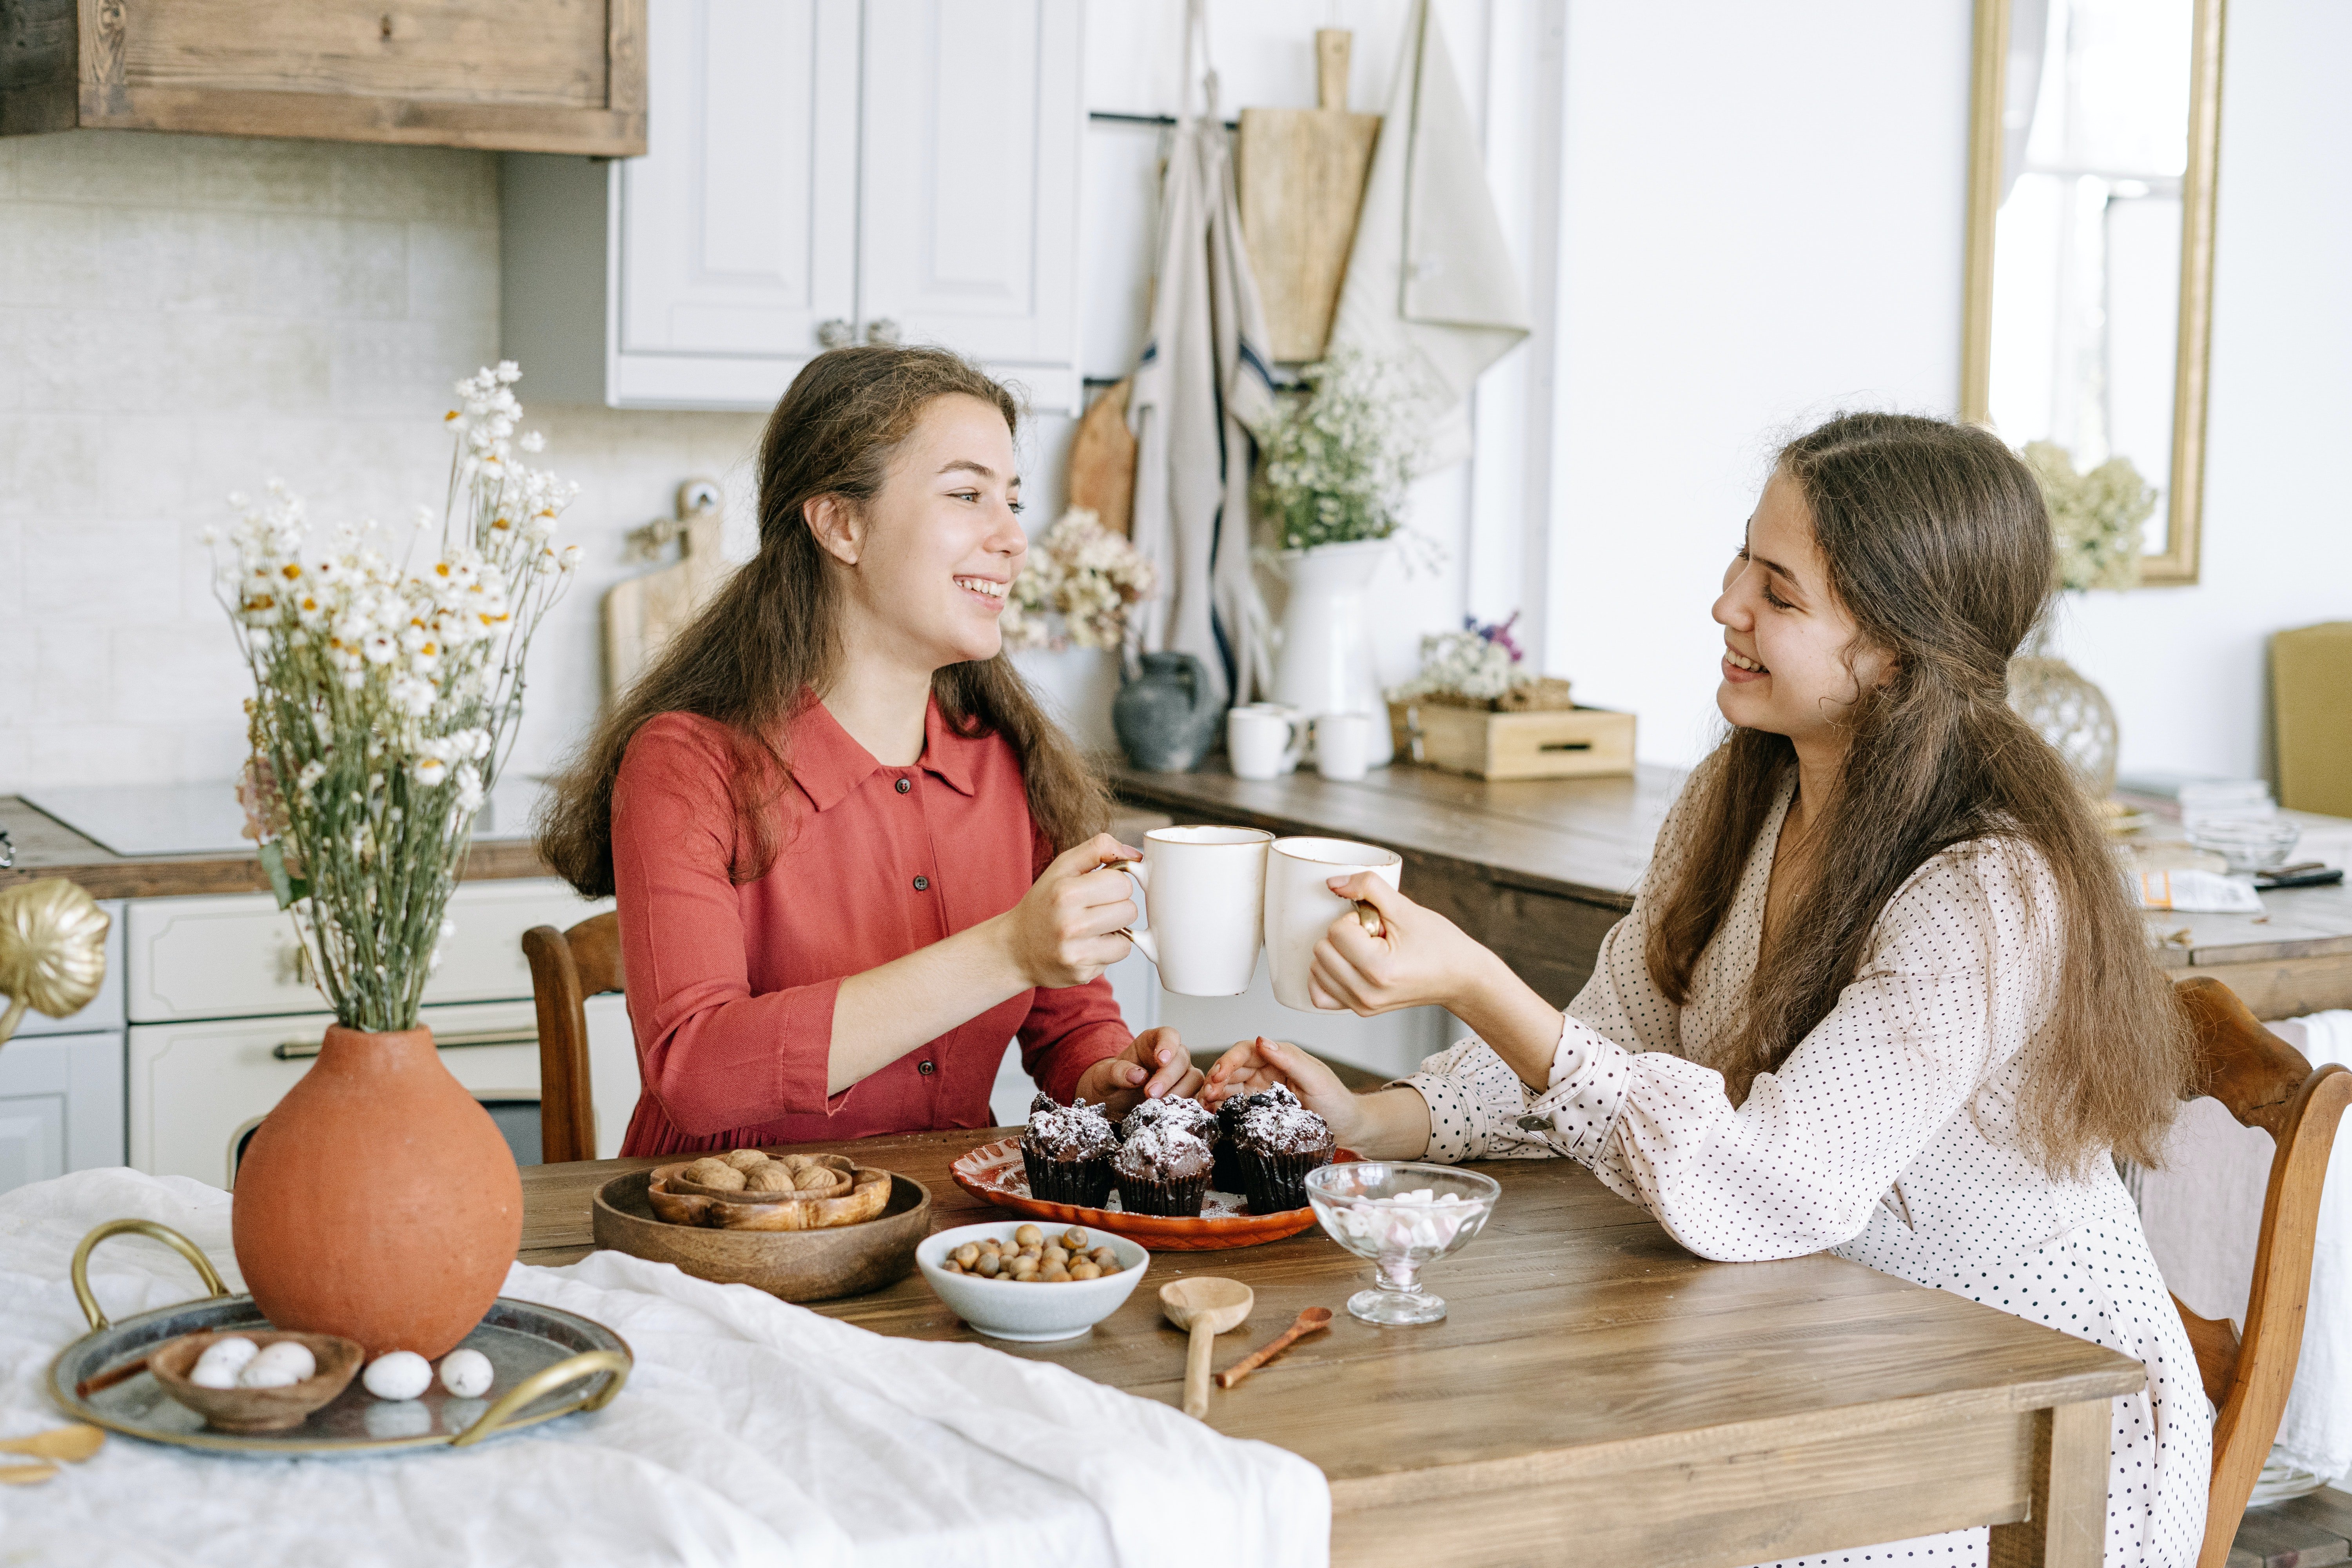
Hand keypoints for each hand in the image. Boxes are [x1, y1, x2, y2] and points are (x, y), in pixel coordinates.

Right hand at [1002, 833, 1140, 988]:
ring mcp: (1076, 952)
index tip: (1100, 888)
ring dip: (1115, 930)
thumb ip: (1098, 849)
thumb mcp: (1062, 867)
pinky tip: (1087, 945)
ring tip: (1091, 928)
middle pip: (1130, 910)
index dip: (1115, 883)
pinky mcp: (1082, 973)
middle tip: (1095, 909)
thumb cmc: (1044, 904)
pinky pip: (1117, 956)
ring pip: (1128, 936)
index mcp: (1066, 892)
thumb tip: (1136, 855)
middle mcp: (1070, 924)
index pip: (1123, 883)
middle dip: (1117, 907)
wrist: (1015, 948)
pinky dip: (1108, 950)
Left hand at [1074, 1027, 1202, 1115]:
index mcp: (1152, 1043)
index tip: (1161, 1059)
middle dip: (1168, 1076)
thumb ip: (1117, 1072)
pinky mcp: (1185, 1096)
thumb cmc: (1109, 1083)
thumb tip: (1138, 1076)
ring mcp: (1181, 1077)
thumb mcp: (1103, 1076)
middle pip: (1181, 1059)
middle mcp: (1171, 1057)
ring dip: (1179, 1093)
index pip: (1168, 1035)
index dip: (1168, 1045)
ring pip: (1193, 1079)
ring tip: (1158, 1107)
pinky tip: (1174, 1114)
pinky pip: (1195, 1098)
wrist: (1111, 1103)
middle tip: (1151, 1093)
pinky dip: (1189, 1105)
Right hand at [1200, 1036, 1365, 1148]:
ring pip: (1230, 1086)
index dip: (1229, 1060)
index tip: (1219, 1074)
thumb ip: (1289, 1059)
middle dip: (1216, 1079)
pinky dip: (1221, 1107)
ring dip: (1214, 1093)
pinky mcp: (1260, 1108)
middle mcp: (1268, 1069)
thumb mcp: (1316, 1079)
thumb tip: (1261, 1040)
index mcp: (1280, 1056)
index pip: (1246, 1051)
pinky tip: (1211, 1113)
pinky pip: (1235, 1104)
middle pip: (1233, 1068)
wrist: (1349, 1129)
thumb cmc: (1338, 1102)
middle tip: (1206, 1095)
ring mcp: (1262, 1089)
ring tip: (1203, 1105)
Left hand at [1308, 874, 1497, 1015]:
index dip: (1355, 919)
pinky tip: (1347, 964)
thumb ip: (1368, 887)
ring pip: (1316, 969)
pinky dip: (1326, 975)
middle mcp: (1366, 993)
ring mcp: (1362, 1005)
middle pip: (1322, 950)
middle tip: (1374, 937)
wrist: (1461, 977)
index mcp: (1378, 969)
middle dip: (1344, 935)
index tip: (1378, 924)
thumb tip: (1334, 883)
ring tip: (1369, 951)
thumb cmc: (1440, 945)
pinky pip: (1320, 995)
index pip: (1336, 931)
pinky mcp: (1360, 1010)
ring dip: (1336, 953)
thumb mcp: (1406, 908)